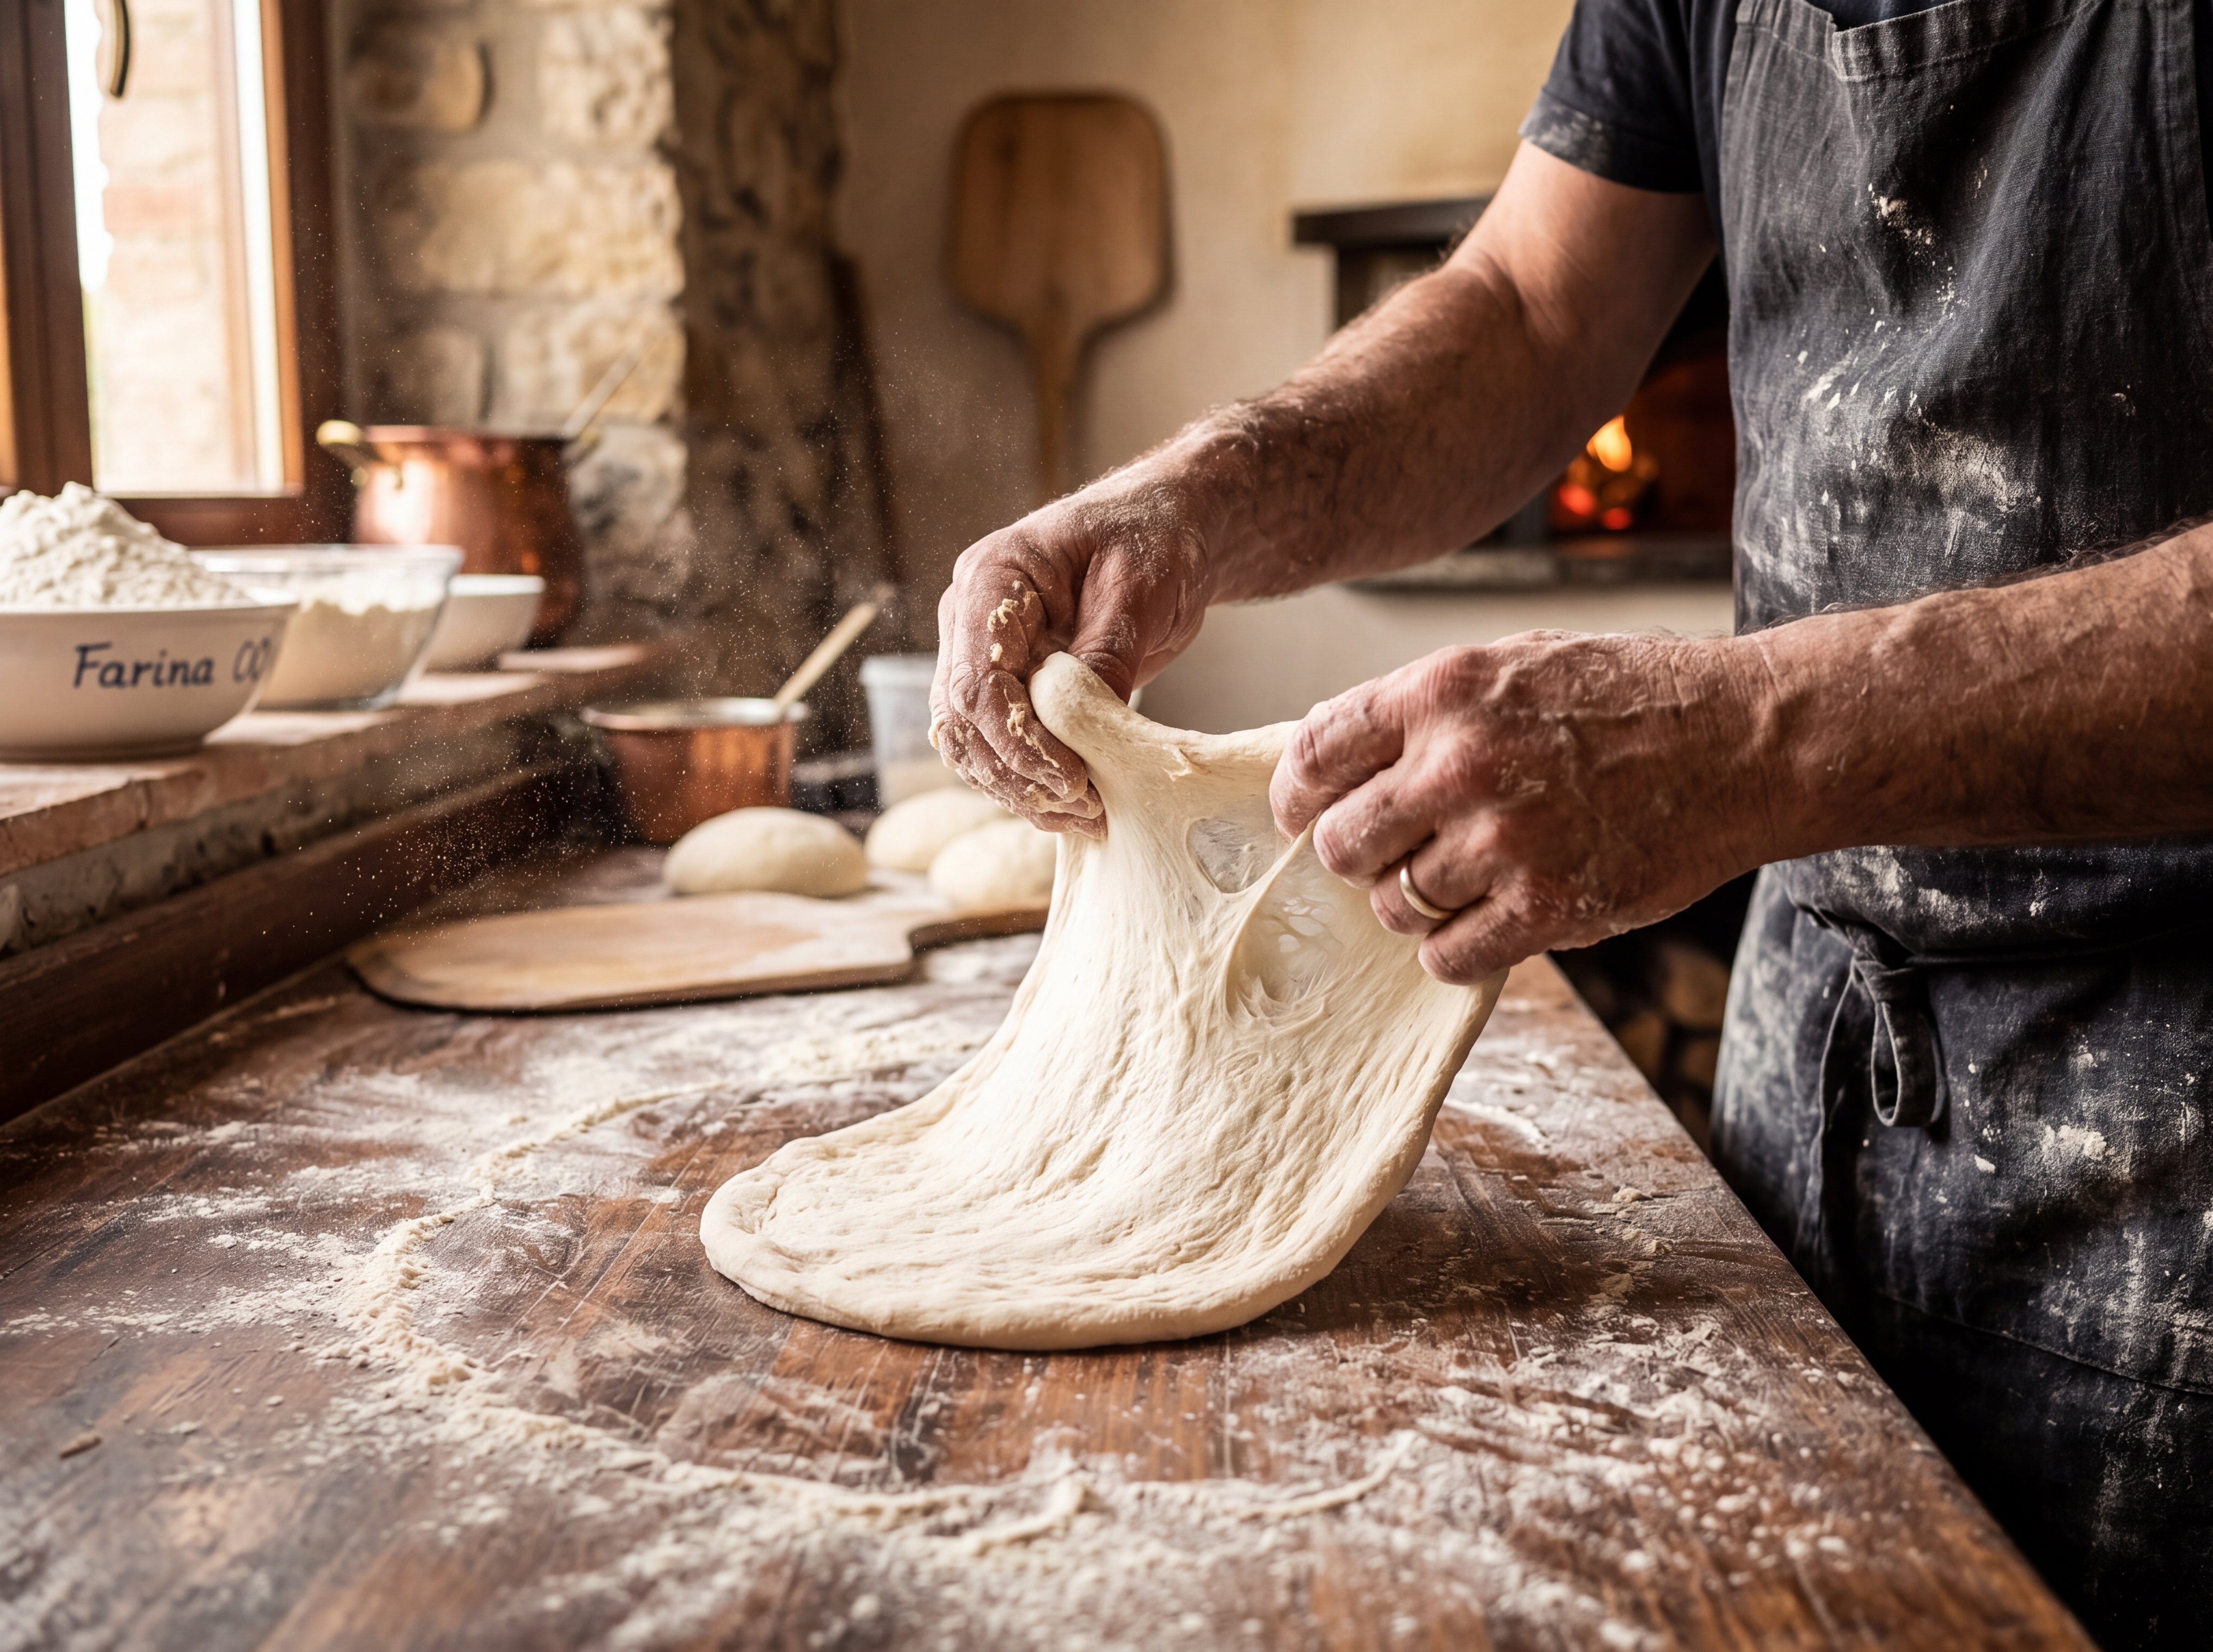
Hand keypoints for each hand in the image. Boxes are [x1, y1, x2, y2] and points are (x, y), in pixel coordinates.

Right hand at [930, 478, 1211, 832]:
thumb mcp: (1139, 587)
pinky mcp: (1008, 684)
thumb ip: (1107, 651)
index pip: (976, 680)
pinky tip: (1072, 806)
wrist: (1163, 533)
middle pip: (962, 721)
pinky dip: (1027, 780)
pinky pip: (996, 744)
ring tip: (1083, 818)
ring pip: (969, 742)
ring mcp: (983, 654)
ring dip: (1018, 788)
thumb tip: (1087, 725)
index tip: (1071, 779)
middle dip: (1016, 775)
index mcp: (991, 578)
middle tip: (1082, 810)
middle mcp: (970, 619)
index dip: (1016, 741)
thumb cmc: (1151, 539)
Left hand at [1268, 633, 1768, 983]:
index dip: (1296, 796)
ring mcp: (1505, 840)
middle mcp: (1462, 764)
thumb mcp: (1511, 663)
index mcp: (1443, 691)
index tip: (1300, 815)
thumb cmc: (1626, 696)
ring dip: (1412, 903)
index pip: (1316, 753)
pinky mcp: (1550, 905)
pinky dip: (1453, 948)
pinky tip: (1484, 920)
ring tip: (1459, 879)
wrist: (1743, 737)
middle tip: (1388, 855)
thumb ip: (1424, 710)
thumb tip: (1341, 767)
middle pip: (1340, 843)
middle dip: (1354, 856)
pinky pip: (1449, 955)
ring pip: (1393, 905)